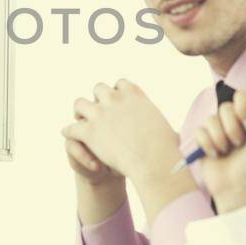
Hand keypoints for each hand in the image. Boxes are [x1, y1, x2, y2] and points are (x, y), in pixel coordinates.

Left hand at [61, 80, 180, 183]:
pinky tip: (69, 135)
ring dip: (80, 112)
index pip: (121, 84)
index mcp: (135, 95)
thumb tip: (176, 137)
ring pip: (79, 103)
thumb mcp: (167, 131)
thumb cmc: (166, 149)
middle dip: (98, 99)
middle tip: (97, 111)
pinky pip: (71, 127)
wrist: (153, 160)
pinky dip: (69, 131)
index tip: (118, 103)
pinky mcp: (89, 131)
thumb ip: (163, 128)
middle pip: (98, 88)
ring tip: (80, 121)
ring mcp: (100, 114)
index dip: (118, 94)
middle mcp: (115, 99)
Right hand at [192, 84, 245, 213]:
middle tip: (239, 144)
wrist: (237, 186)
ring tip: (227, 152)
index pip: (242, 95)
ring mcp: (217, 130)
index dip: (243, 109)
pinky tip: (215, 155)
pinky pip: (199, 131)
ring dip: (220, 139)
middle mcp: (233, 121)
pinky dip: (208, 145)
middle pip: (225, 107)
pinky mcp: (203, 140)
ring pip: (210, 119)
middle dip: (233, 129)